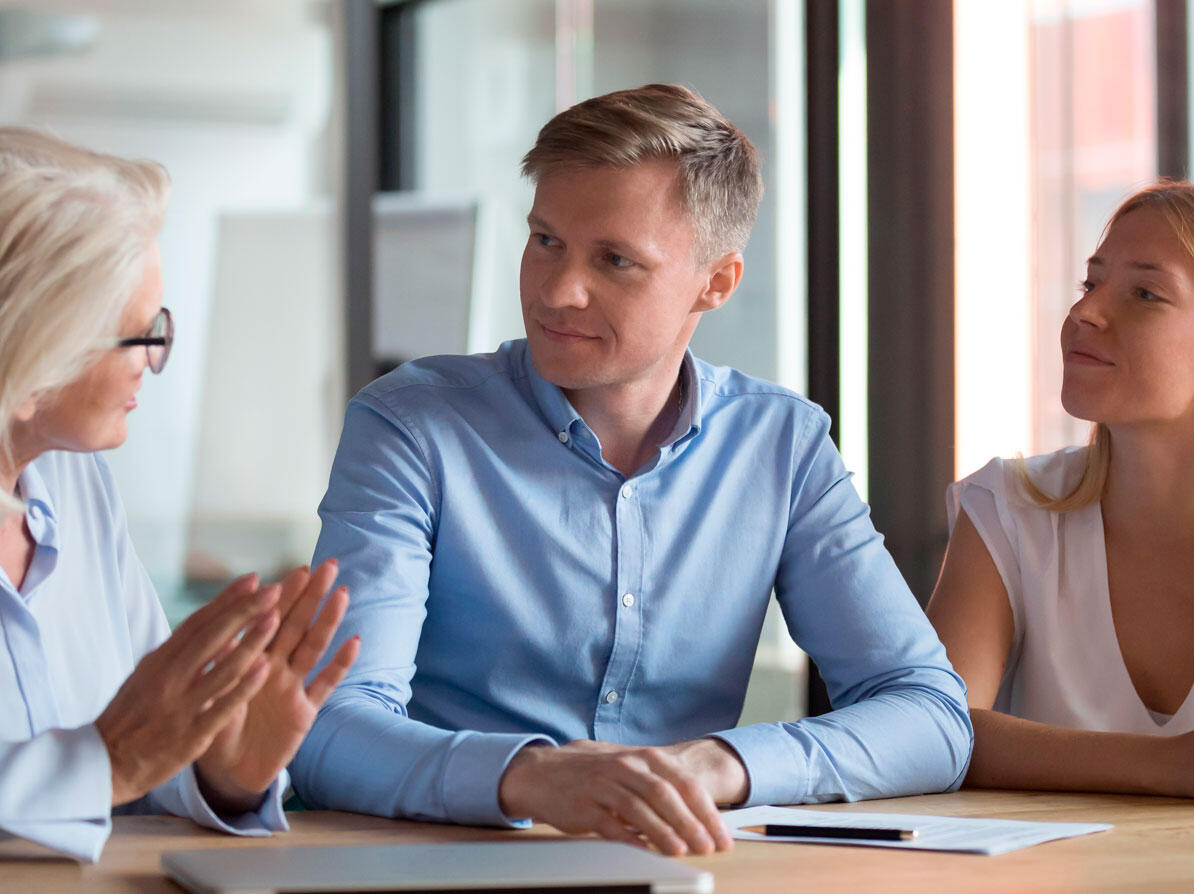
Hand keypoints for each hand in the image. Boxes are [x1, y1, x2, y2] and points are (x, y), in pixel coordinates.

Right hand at [95, 575, 280, 805]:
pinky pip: (222, 707)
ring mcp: (181, 706)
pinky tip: (265, 669)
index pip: (199, 622)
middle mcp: (170, 678)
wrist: (104, 764)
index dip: (227, 599)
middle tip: (275, 589)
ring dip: (251, 642)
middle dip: (245, 610)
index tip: (254, 579)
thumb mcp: (147, 676)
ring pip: (223, 669)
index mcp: (160, 661)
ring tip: (275, 620)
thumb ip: (180, 653)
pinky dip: (244, 686)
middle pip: (212, 636)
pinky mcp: (191, 735)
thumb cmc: (131, 715)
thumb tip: (215, 628)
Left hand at [194, 559, 359, 813]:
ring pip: (313, 647)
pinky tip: (354, 642)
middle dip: (311, 595)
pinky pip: (325, 685)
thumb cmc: (214, 729)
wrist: (226, 772)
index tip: (297, 570)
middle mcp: (276, 668)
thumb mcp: (209, 697)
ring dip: (328, 620)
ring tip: (341, 593)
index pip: (268, 620)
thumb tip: (218, 637)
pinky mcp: (305, 712)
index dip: (283, 595)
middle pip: (296, 624)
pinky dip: (340, 664)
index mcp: (251, 660)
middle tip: (327, 565)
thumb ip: (218, 669)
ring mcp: (293, 688)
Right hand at [497, 739, 736, 855]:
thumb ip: (658, 785)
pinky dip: (630, 839)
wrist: (541, 772)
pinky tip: (645, 852)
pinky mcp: (584, 804)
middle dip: (692, 823)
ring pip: (640, 807)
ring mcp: (603, 784)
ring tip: (682, 851)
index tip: (722, 834)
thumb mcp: (628, 768)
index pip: (684, 782)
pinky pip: (610, 823)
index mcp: (643, 757)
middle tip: (710, 847)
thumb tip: (696, 815)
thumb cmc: (591, 773)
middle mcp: (625, 766)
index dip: (707, 810)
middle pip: (666, 794)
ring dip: (665, 831)